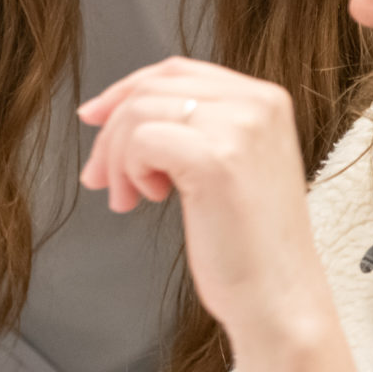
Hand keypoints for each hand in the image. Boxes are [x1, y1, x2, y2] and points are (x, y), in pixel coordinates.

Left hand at [77, 58, 328, 352]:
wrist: (279, 300)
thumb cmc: (251, 247)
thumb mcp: (228, 166)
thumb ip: (193, 129)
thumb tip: (115, 110)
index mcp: (265, 100)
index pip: (176, 71)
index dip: (126, 90)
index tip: (94, 116)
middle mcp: (258, 104)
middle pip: (152, 88)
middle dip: (112, 131)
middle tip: (101, 177)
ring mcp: (240, 128)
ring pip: (140, 112)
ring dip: (118, 159)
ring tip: (129, 198)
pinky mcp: (216, 159)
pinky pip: (141, 141)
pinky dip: (130, 170)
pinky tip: (150, 199)